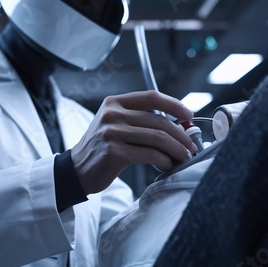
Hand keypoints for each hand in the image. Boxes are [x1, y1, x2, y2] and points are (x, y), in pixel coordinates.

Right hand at [71, 90, 196, 193]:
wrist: (77, 170)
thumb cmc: (100, 148)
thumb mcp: (114, 124)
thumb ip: (138, 119)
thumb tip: (176, 124)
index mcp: (114, 103)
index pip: (151, 97)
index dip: (174, 104)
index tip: (188, 114)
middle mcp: (112, 114)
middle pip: (158, 120)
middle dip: (180, 134)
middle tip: (190, 145)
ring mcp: (112, 132)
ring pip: (157, 137)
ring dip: (176, 149)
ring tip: (184, 156)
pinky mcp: (114, 152)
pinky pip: (149, 154)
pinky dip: (164, 160)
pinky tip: (168, 165)